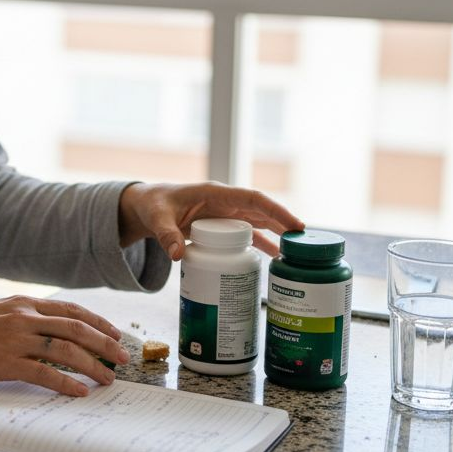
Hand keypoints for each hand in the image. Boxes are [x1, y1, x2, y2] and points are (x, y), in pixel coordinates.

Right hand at [0, 295, 130, 396]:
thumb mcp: (1, 311)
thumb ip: (27, 317)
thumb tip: (54, 330)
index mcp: (26, 303)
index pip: (72, 310)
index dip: (98, 323)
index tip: (116, 334)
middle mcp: (26, 318)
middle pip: (77, 329)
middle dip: (105, 344)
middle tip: (123, 358)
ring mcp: (17, 340)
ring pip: (66, 351)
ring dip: (92, 366)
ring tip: (108, 379)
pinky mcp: (7, 363)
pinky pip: (45, 374)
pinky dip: (67, 383)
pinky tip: (80, 391)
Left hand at [118, 182, 304, 260]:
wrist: (147, 207)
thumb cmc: (153, 205)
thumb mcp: (156, 217)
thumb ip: (165, 234)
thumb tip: (176, 254)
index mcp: (215, 193)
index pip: (253, 199)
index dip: (275, 210)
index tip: (295, 224)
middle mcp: (226, 203)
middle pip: (262, 212)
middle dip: (284, 225)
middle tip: (305, 244)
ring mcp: (225, 215)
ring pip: (258, 223)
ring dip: (277, 235)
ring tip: (297, 253)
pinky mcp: (222, 228)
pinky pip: (247, 235)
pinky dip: (261, 244)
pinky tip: (274, 259)